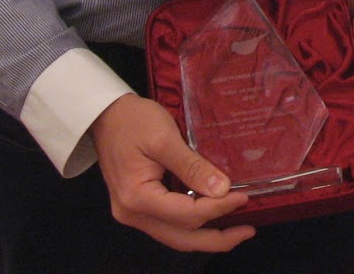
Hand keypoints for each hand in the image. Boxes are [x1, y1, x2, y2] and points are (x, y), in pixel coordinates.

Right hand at [89, 93, 253, 250]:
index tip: (243, 196)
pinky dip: (192, 224)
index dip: (218, 208)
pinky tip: (212, 215)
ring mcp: (133, 213)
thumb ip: (192, 166)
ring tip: (236, 229)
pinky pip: (168, 224)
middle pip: (181, 238)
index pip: (186, 215)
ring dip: (206, 235)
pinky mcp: (138, 206)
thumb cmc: (133, 121)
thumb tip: (221, 190)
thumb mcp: (165, 138)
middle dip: (216, 239)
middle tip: (247, 231)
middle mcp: (132, 214)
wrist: (106, 115)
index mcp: (137, 197)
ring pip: (175, 236)